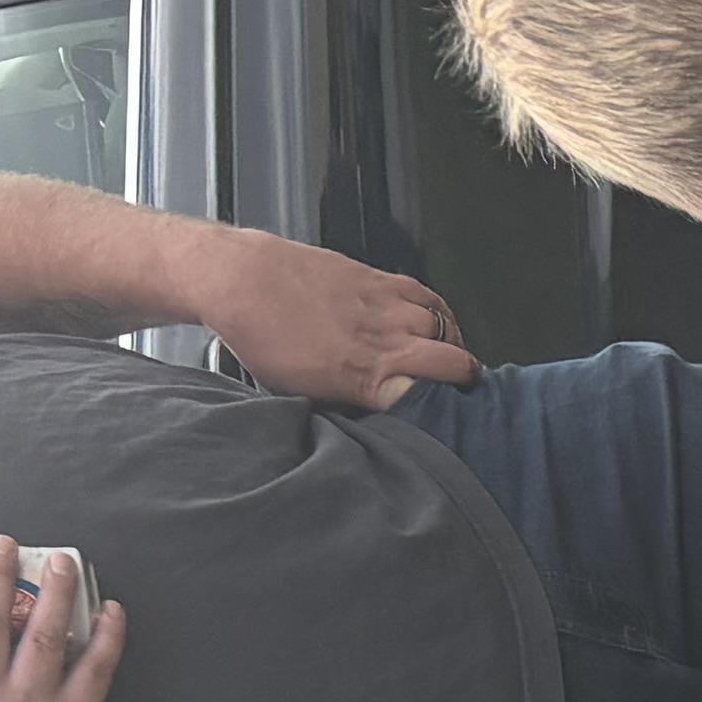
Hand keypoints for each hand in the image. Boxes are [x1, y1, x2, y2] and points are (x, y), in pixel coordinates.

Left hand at [200, 230, 479, 407]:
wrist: (238, 280)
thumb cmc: (261, 337)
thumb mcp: (301, 393)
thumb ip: (346, 404)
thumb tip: (372, 412)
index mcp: (366, 377)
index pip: (432, 401)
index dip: (446, 414)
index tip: (447, 422)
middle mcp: (384, 341)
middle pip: (454, 363)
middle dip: (463, 382)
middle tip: (459, 393)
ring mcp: (385, 306)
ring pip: (445, 329)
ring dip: (452, 347)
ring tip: (447, 359)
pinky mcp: (379, 279)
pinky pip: (429, 298)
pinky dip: (441, 315)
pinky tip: (436, 325)